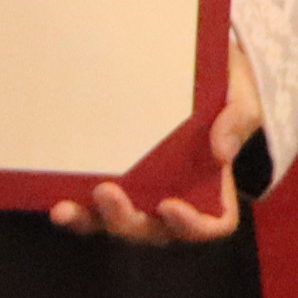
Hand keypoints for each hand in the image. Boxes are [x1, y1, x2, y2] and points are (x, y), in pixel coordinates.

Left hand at [49, 37, 259, 244]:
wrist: (199, 67)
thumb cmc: (226, 86)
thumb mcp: (241, 97)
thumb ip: (237, 119)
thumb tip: (221, 151)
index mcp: (215, 188)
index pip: (213, 224)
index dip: (193, 226)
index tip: (170, 206)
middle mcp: (177, 198)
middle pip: (156, 229)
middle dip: (128, 220)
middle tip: (106, 192)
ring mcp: (143, 192)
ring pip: (120, 223)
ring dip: (92, 221)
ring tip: (65, 209)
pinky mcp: (116, 178)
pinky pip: (96, 205)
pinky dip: (78, 207)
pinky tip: (56, 198)